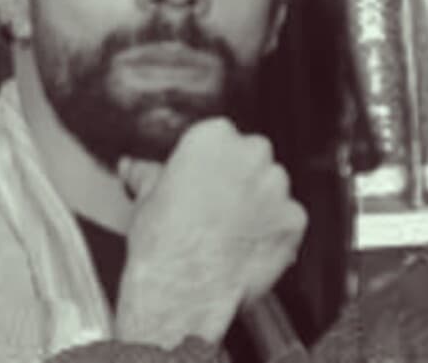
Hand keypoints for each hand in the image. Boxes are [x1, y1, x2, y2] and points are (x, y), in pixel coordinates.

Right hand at [113, 119, 306, 348]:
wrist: (184, 289)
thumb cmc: (161, 243)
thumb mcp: (146, 201)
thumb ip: (148, 175)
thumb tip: (132, 166)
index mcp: (213, 138)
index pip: (222, 137)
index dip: (212, 164)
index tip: (203, 183)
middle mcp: (252, 154)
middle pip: (254, 158)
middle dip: (241, 179)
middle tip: (218, 210)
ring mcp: (278, 186)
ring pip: (274, 188)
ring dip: (261, 205)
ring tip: (232, 235)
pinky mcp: (295, 218)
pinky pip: (288, 219)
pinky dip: (275, 232)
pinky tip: (249, 250)